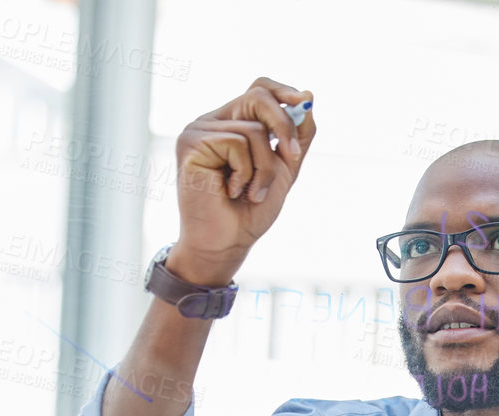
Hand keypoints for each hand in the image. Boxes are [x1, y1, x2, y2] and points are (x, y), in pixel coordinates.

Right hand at [173, 75, 314, 281]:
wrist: (227, 243)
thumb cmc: (250, 211)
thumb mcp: (283, 168)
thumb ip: (296, 136)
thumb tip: (307, 96)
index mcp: (231, 124)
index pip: (258, 89)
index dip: (283, 91)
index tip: (304, 101)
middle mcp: (212, 122)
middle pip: (257, 96)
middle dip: (284, 127)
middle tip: (292, 156)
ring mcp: (198, 131)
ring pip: (253, 129)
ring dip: (263, 168)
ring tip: (251, 192)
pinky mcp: (191, 144)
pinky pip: (237, 143)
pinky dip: (245, 172)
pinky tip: (230, 191)